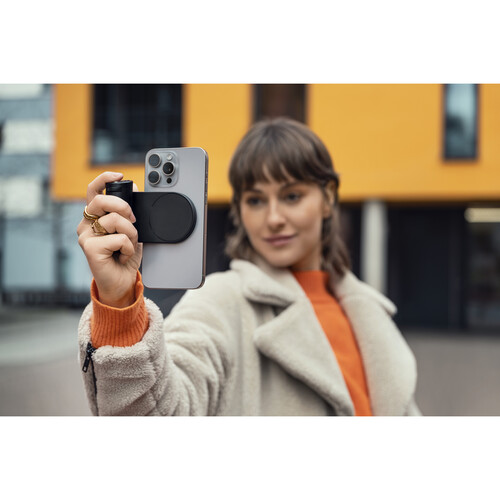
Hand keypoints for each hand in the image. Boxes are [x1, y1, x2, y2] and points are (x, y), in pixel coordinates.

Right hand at [77, 172, 142, 306]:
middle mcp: (86, 224)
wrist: (122, 282)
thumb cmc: (124, 256)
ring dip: (131, 234)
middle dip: (124, 208)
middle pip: (102, 201)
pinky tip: (122, 255)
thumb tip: (133, 188)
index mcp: (94, 217)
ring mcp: (85, 236)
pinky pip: (119, 238)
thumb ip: (129, 211)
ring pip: (115, 220)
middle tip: (133, 221)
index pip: (93, 191)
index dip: (104, 179)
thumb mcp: (131, 229)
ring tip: (128, 246)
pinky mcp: (89, 248)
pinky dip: (128, 247)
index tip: (120, 176)